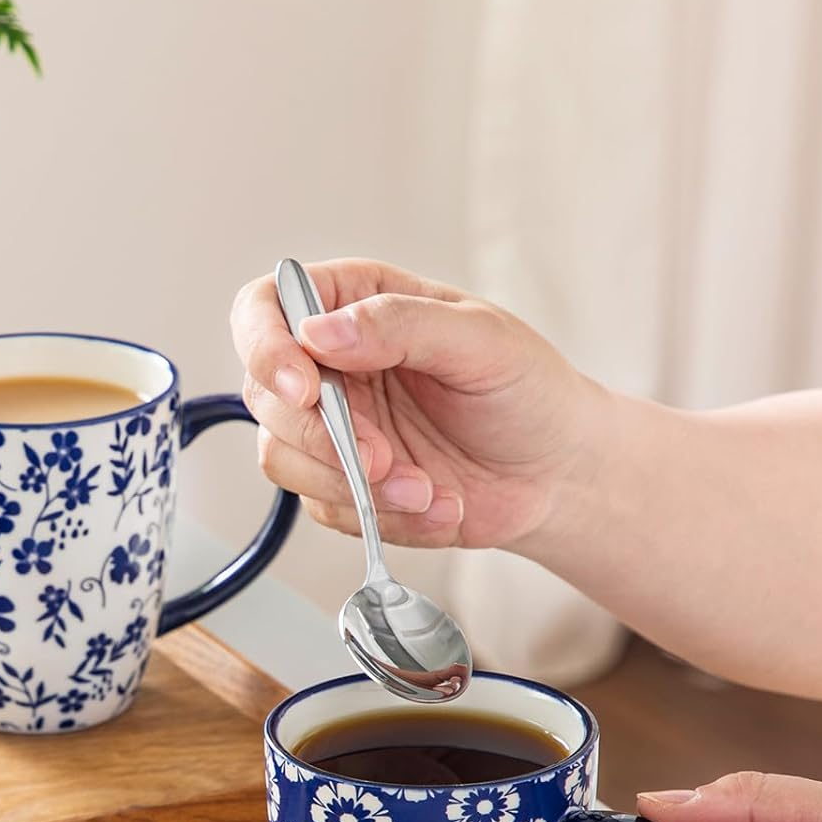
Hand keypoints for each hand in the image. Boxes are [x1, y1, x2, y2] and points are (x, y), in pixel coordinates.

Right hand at [229, 258, 608, 549]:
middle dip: (322, 437)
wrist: (558, 473)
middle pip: (266, 395)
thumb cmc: (527, 390)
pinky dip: (381, 516)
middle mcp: (329, 365)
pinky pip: (326, 508)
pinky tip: (435, 505)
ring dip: (351, 484)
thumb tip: (319, 332)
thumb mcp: (480, 339)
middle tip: (381, 458)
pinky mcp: (341, 486)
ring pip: (283, 458)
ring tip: (423, 488)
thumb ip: (401, 324)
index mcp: (353, 304)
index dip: (266, 347)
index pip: (264, 308)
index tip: (305, 389)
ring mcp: (331, 429)